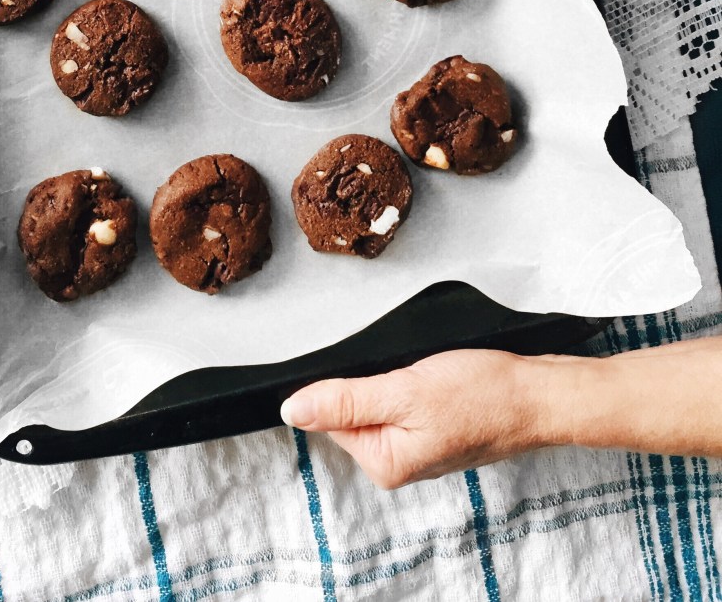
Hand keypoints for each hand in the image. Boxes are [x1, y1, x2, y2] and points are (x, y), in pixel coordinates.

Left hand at [280, 349, 564, 489]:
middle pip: (352, 409)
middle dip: (371, 378)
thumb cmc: (481, 393)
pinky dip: (410, 382)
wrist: (538, 393)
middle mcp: (396, 463)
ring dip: (392, 378)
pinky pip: (403, 402)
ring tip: (423, 370)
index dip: (343, 382)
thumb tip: (292, 411)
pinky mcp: (434, 431)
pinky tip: (433, 375)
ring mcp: (417, 448)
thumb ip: (346, 401)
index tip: (375, 366)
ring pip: (378, 401)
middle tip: (406, 367)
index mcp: (384, 463)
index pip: (330, 416)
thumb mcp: (405, 391)